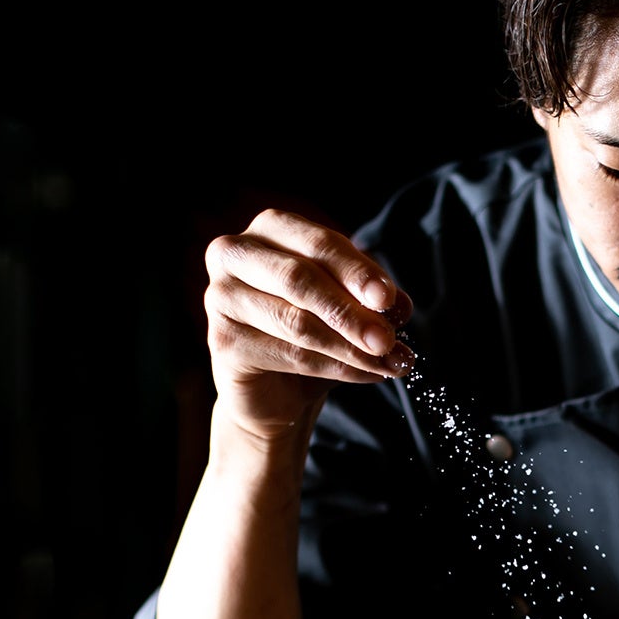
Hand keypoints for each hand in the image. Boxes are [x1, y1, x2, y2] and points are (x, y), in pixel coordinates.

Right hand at [202, 209, 416, 438]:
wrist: (278, 389)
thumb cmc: (315, 332)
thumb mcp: (350, 307)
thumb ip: (371, 300)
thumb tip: (398, 305)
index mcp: (272, 228)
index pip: (319, 243)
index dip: (357, 271)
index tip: (388, 299)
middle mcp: (236, 253)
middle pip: (300, 279)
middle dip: (351, 312)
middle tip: (387, 339)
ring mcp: (221, 296)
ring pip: (296, 322)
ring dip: (349, 346)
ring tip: (387, 361)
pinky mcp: (222, 341)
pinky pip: (288, 354)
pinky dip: (334, 367)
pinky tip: (365, 374)